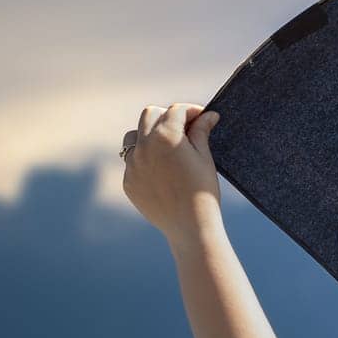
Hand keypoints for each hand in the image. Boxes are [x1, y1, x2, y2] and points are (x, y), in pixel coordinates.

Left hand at [122, 103, 222, 243]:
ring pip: (133, 136)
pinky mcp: (129, 181)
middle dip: (167, 116)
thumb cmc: (203, 191)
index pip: (176, 111)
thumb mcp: (205, 157)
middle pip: (150, 115)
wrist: (190, 226)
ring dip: (148, 134)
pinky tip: (161, 170)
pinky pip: (132, 161)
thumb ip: (201, 131)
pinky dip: (145, 159)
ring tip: (166, 146)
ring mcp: (132, 164)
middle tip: (184, 127)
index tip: (202, 118)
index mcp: (166, 136)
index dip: (192, 111)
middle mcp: (144, 146)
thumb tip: (208, 115)